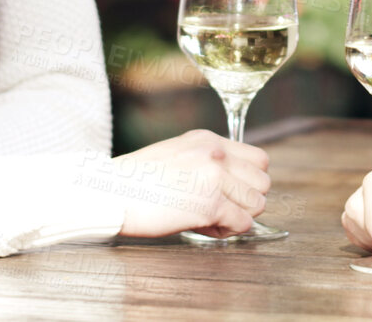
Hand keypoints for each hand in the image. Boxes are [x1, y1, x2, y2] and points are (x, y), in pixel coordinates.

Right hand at [106, 130, 271, 237]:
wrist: (108, 192)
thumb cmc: (135, 181)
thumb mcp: (176, 154)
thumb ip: (206, 162)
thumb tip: (232, 186)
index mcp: (208, 139)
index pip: (259, 158)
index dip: (248, 180)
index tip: (229, 192)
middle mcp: (216, 154)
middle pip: (263, 182)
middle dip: (246, 200)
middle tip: (219, 208)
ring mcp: (214, 178)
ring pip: (257, 203)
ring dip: (238, 216)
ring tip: (210, 218)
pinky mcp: (210, 205)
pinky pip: (243, 224)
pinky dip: (227, 231)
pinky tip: (202, 227)